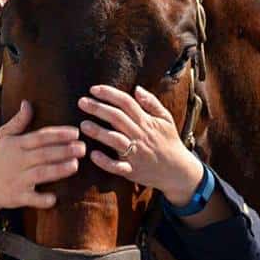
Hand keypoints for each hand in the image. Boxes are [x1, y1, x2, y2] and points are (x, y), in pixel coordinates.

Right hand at [0, 101, 83, 247]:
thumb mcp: (3, 136)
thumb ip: (18, 121)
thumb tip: (27, 103)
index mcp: (16, 145)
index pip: (39, 137)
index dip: (57, 134)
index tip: (75, 132)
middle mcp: (18, 161)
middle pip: (43, 154)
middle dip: (64, 151)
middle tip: (83, 148)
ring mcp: (17, 180)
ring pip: (40, 174)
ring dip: (58, 171)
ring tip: (75, 165)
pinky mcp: (17, 197)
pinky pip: (31, 198)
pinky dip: (42, 199)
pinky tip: (54, 198)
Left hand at [78, 85, 202, 205]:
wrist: (178, 171)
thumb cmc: (169, 142)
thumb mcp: (166, 119)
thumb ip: (152, 103)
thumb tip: (136, 88)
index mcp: (147, 122)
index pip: (126, 103)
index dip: (110, 94)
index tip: (93, 89)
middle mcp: (140, 136)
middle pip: (117, 118)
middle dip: (98, 109)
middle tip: (81, 102)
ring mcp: (136, 154)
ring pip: (115, 140)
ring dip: (99, 132)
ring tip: (83, 125)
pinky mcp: (132, 171)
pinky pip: (117, 167)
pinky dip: (105, 161)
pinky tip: (93, 154)